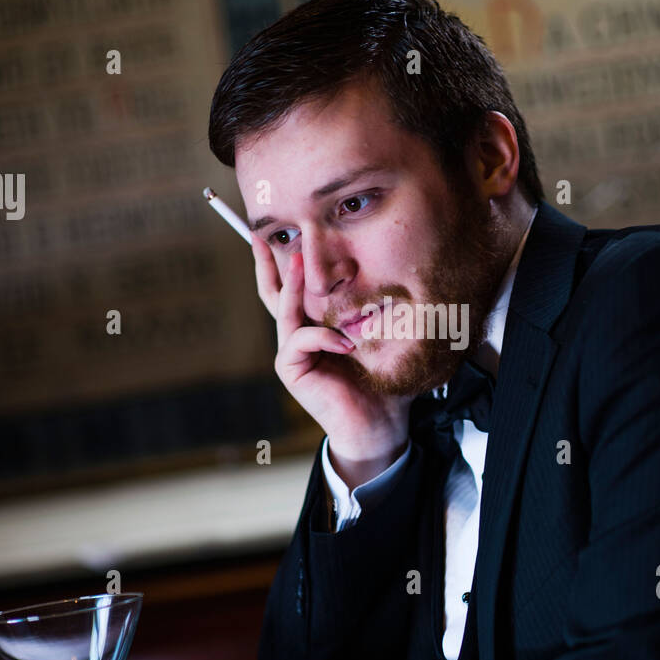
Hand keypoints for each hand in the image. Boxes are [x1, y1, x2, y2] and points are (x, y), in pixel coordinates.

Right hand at [252, 235, 414, 470]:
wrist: (378, 425)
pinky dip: (322, 337)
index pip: (295, 290)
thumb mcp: (382, 338)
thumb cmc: (382, 382)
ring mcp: (294, 354)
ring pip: (285, 312)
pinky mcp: (292, 370)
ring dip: (295, 286)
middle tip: (260, 235)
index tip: (284, 234)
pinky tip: (346, 344)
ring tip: (303, 262)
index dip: (286, 263)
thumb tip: (399, 275)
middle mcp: (299, 338)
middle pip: (273, 294)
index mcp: (316, 328)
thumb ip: (376, 313)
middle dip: (267, 263)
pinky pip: (300, 341)